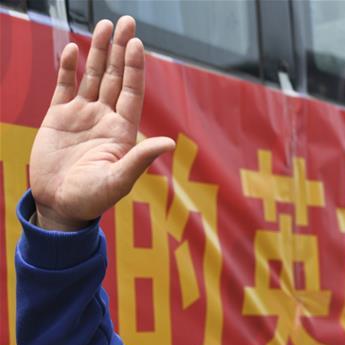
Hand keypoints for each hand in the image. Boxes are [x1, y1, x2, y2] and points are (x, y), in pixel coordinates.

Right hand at [29, 17, 174, 230]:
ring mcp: (82, 115)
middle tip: (126, 21)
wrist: (60, 206)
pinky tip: (72, 49)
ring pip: (92, 75)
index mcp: (123, 130)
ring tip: (104, 26)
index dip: (135, 67)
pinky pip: (64, 86)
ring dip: (98, 51)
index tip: (137, 43)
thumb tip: (169, 144)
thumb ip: (140, 159)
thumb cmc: (92, 199)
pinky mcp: (58, 117)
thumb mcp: (119, 180)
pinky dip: (68, 67)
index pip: (131, 91)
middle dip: (120, 49)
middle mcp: (105, 117)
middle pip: (114, 76)